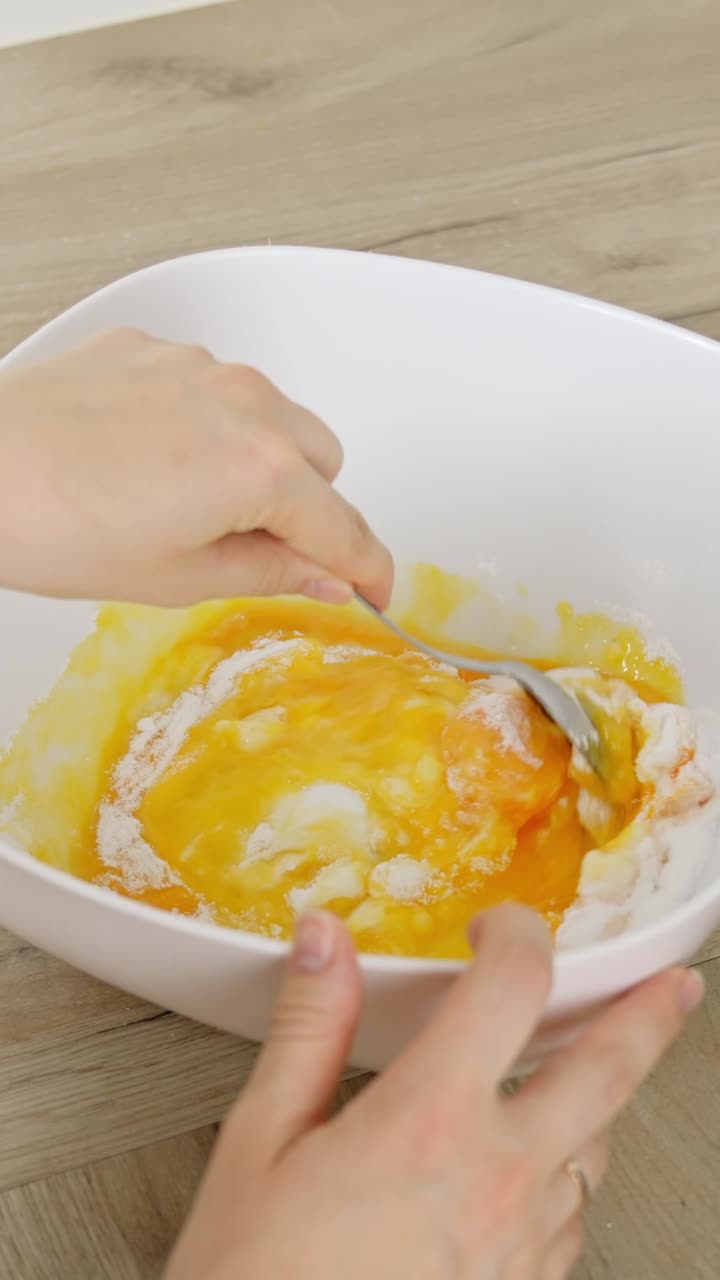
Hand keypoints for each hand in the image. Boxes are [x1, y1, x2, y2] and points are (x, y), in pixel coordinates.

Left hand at [0, 329, 392, 606]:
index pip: (345, 527)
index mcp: (262, 468)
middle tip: (251, 548)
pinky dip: (208, 425)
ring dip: (260, 461)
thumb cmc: (57, 526)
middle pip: (323, 462)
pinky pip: (215, 388)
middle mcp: (246, 402)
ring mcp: (199, 366)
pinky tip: (152, 459)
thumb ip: (269, 573)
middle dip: (306, 508)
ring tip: (189, 503)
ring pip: (273, 417)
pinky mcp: (155, 349)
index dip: (368, 567)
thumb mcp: (176, 578)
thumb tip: (322, 577)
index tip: (375, 587)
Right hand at [165, 906, 701, 1279]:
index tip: (500, 927)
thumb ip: (308, 1028)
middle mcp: (498, 1176)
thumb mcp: (261, 1142)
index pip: (514, 984)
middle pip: (610, 1069)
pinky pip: (575, 1217)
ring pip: (601, 1146)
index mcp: (431, 1119)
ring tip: (600, 1067)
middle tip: (675, 989)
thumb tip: (327, 943)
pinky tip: (541, 1165)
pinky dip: (570, 1172)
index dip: (517, 933)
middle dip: (651, 1015)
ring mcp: (524, 1244)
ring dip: (605, 1095)